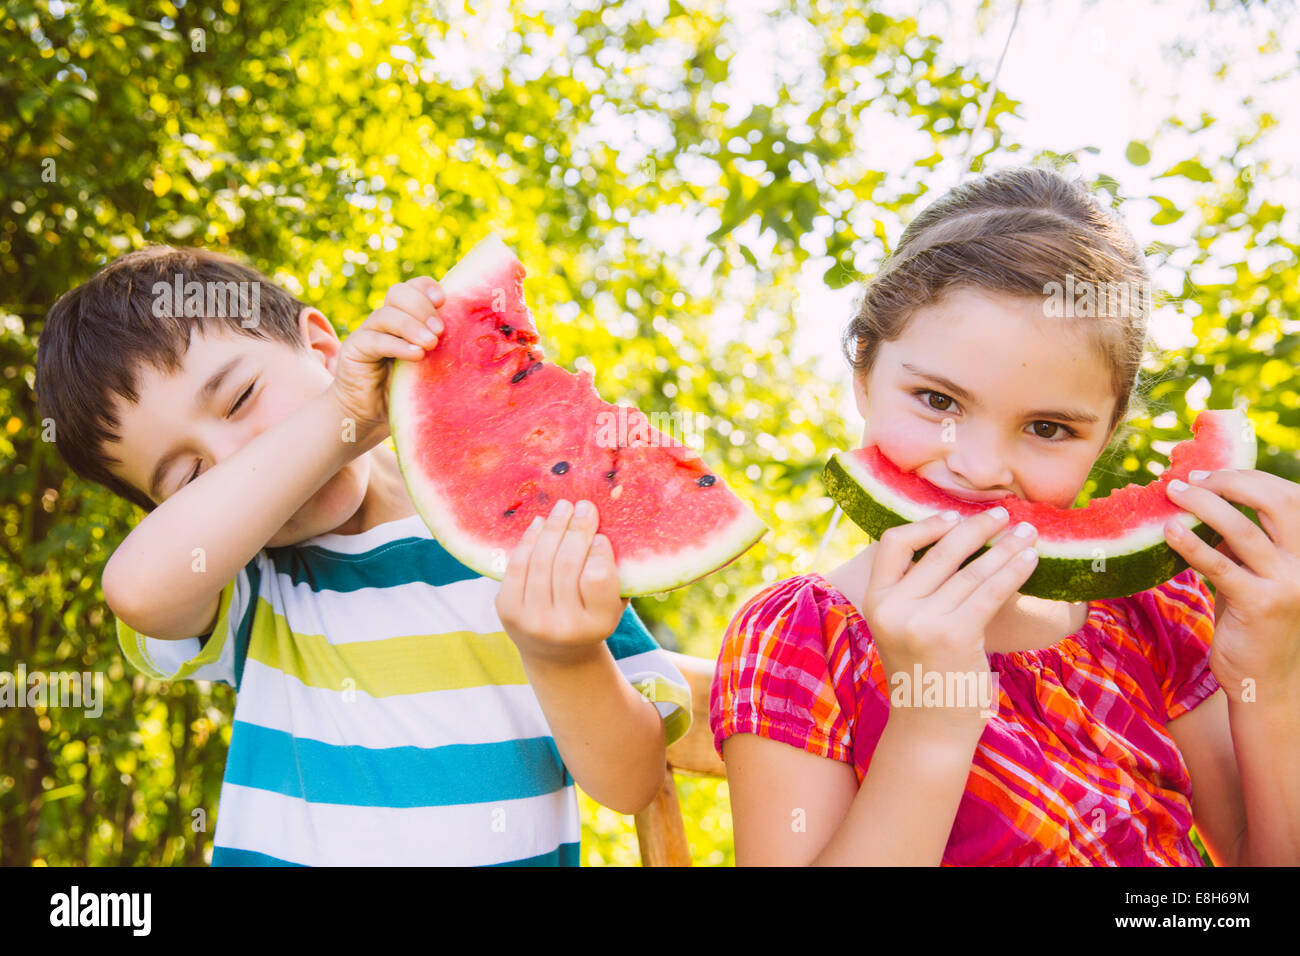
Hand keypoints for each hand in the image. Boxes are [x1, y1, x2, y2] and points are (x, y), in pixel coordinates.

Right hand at [328, 276, 444, 439]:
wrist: (368, 414)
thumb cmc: (407, 391)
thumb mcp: (430, 368)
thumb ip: (445, 352)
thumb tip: (477, 340)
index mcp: (406, 316)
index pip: (414, 288)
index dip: (427, 288)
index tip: (444, 301)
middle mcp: (386, 319)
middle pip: (399, 293)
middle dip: (422, 307)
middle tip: (440, 331)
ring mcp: (368, 332)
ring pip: (387, 314)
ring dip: (412, 326)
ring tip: (430, 343)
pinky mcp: (354, 349)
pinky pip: (376, 340)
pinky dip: (398, 345)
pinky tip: (416, 355)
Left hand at [495, 498, 627, 664]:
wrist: (556, 654)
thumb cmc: (591, 617)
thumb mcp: (612, 603)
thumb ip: (614, 572)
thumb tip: (604, 522)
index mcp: (597, 625)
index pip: (597, 579)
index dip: (599, 552)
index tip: (601, 535)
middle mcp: (563, 627)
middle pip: (567, 565)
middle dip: (576, 530)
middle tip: (584, 506)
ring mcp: (532, 620)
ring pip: (541, 561)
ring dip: (553, 528)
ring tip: (563, 507)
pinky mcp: (508, 611)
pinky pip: (518, 566)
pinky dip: (529, 540)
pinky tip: (540, 523)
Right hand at [862, 506, 1038, 732]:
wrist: (930, 729)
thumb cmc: (926, 674)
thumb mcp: (904, 628)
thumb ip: (916, 591)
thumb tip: (956, 541)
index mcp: (876, 601)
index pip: (892, 544)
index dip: (925, 524)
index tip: (954, 516)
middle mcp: (893, 608)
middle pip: (939, 551)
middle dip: (977, 528)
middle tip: (1004, 514)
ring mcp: (921, 622)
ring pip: (971, 571)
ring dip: (1005, 547)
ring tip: (1029, 533)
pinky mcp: (954, 636)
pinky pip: (990, 592)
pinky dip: (1014, 571)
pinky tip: (1031, 560)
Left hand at [1164, 468, 1299, 695]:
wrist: (1267, 681)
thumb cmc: (1253, 625)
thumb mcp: (1250, 576)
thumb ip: (1238, 545)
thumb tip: (1202, 504)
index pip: (1288, 496)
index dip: (1248, 476)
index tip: (1207, 470)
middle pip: (1275, 500)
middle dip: (1229, 481)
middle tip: (1187, 479)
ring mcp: (1289, 583)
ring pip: (1244, 528)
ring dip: (1204, 503)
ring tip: (1171, 492)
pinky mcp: (1261, 604)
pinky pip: (1220, 565)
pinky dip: (1192, 543)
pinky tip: (1168, 531)